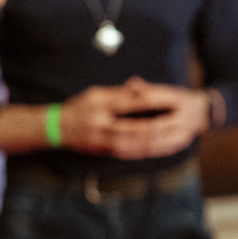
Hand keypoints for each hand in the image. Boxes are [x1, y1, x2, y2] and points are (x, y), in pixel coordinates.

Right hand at [60, 77, 209, 157]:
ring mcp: (103, 141)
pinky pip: (132, 153)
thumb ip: (121, 92)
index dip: (154, 101)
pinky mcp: (106, 152)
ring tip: (177, 136)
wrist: (56, 129)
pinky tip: (163, 147)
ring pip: (137, 143)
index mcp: (100, 105)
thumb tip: (141, 85)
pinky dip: (150, 150)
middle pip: (137, 127)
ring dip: (159, 141)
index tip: (172, 99)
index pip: (131, 103)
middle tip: (181, 122)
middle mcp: (101, 124)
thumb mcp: (97, 93)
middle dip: (161, 126)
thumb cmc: (80, 107)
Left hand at [116, 79, 212, 155]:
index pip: (153, 101)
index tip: (114, 108)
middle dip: (130, 129)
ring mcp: (183, 133)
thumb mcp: (168, 91)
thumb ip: (149, 89)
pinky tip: (125, 151)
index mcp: (180, 100)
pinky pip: (156, 150)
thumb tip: (132, 83)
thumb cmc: (180, 100)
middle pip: (152, 125)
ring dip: (132, 143)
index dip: (133, 105)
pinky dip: (140, 151)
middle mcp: (184, 118)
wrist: (202, 114)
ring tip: (114, 143)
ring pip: (153, 141)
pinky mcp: (179, 144)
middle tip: (111, 130)